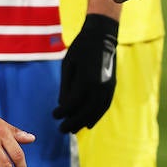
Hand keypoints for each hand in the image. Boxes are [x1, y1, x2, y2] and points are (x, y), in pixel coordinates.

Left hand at [54, 14, 118, 132]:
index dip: (62, 113)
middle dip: (72, 123)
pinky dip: (97, 116)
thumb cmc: (81, 49)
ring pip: (96, 111)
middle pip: (85, 112)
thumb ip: (66, 87)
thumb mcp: (68, 66)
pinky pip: (104, 106)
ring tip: (74, 129)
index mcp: (85, 80)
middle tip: (62, 130)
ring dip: (84, 122)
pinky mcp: (112, 86)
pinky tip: (89, 123)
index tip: (54, 115)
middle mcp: (99, 87)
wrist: (102, 37)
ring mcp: (107, 87)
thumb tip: (63, 105)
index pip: (72, 104)